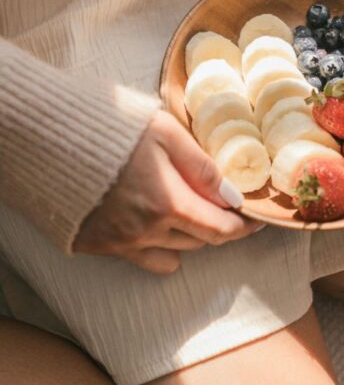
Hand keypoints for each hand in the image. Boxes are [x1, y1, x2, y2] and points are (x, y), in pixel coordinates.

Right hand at [72, 110, 262, 274]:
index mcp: (166, 203)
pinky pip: (141, 258)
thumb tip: (233, 195)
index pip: (219, 230)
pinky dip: (155, 245)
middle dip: (217, 227)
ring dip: (186, 236)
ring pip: (173, 254)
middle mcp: (145, 232)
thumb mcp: (163, 131)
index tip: (256, 220)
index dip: (243, 228)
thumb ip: (200, 165)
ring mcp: (119, 243)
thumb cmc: (109, 126)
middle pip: (199, 243)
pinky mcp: (97, 246)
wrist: (47, 137)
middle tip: (222, 207)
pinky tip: (151, 218)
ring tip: (183, 208)